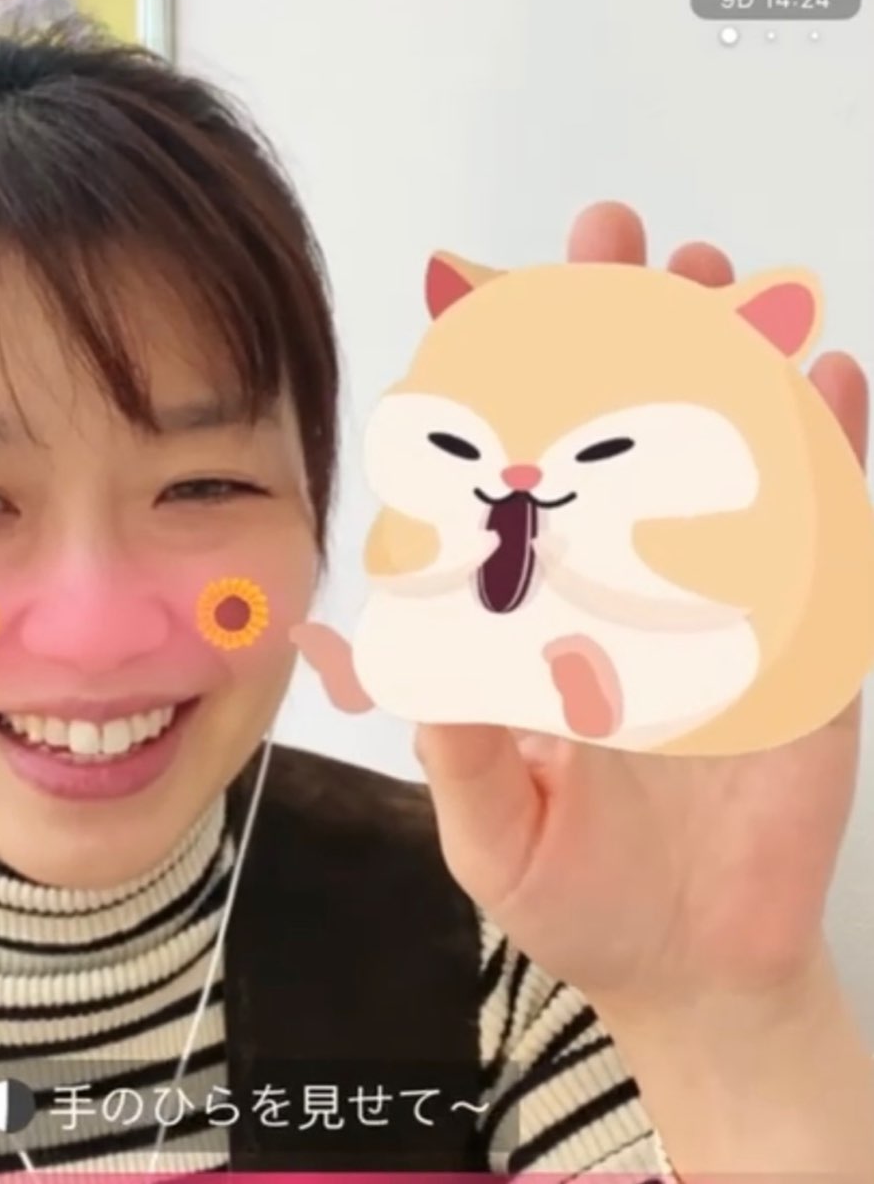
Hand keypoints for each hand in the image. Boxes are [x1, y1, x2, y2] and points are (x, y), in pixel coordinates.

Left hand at [417, 201, 868, 1008]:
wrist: (690, 969)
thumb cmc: (575, 896)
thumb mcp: (492, 831)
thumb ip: (459, 749)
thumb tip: (383, 662)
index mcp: (548, 623)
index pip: (527, 487)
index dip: (514, 401)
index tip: (503, 305)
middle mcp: (632, 600)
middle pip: (631, 448)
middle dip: (627, 341)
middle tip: (624, 242)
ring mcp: (725, 618)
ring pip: (729, 472)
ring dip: (728, 373)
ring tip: (722, 284)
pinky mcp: (810, 657)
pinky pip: (826, 547)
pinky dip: (829, 464)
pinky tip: (825, 383)